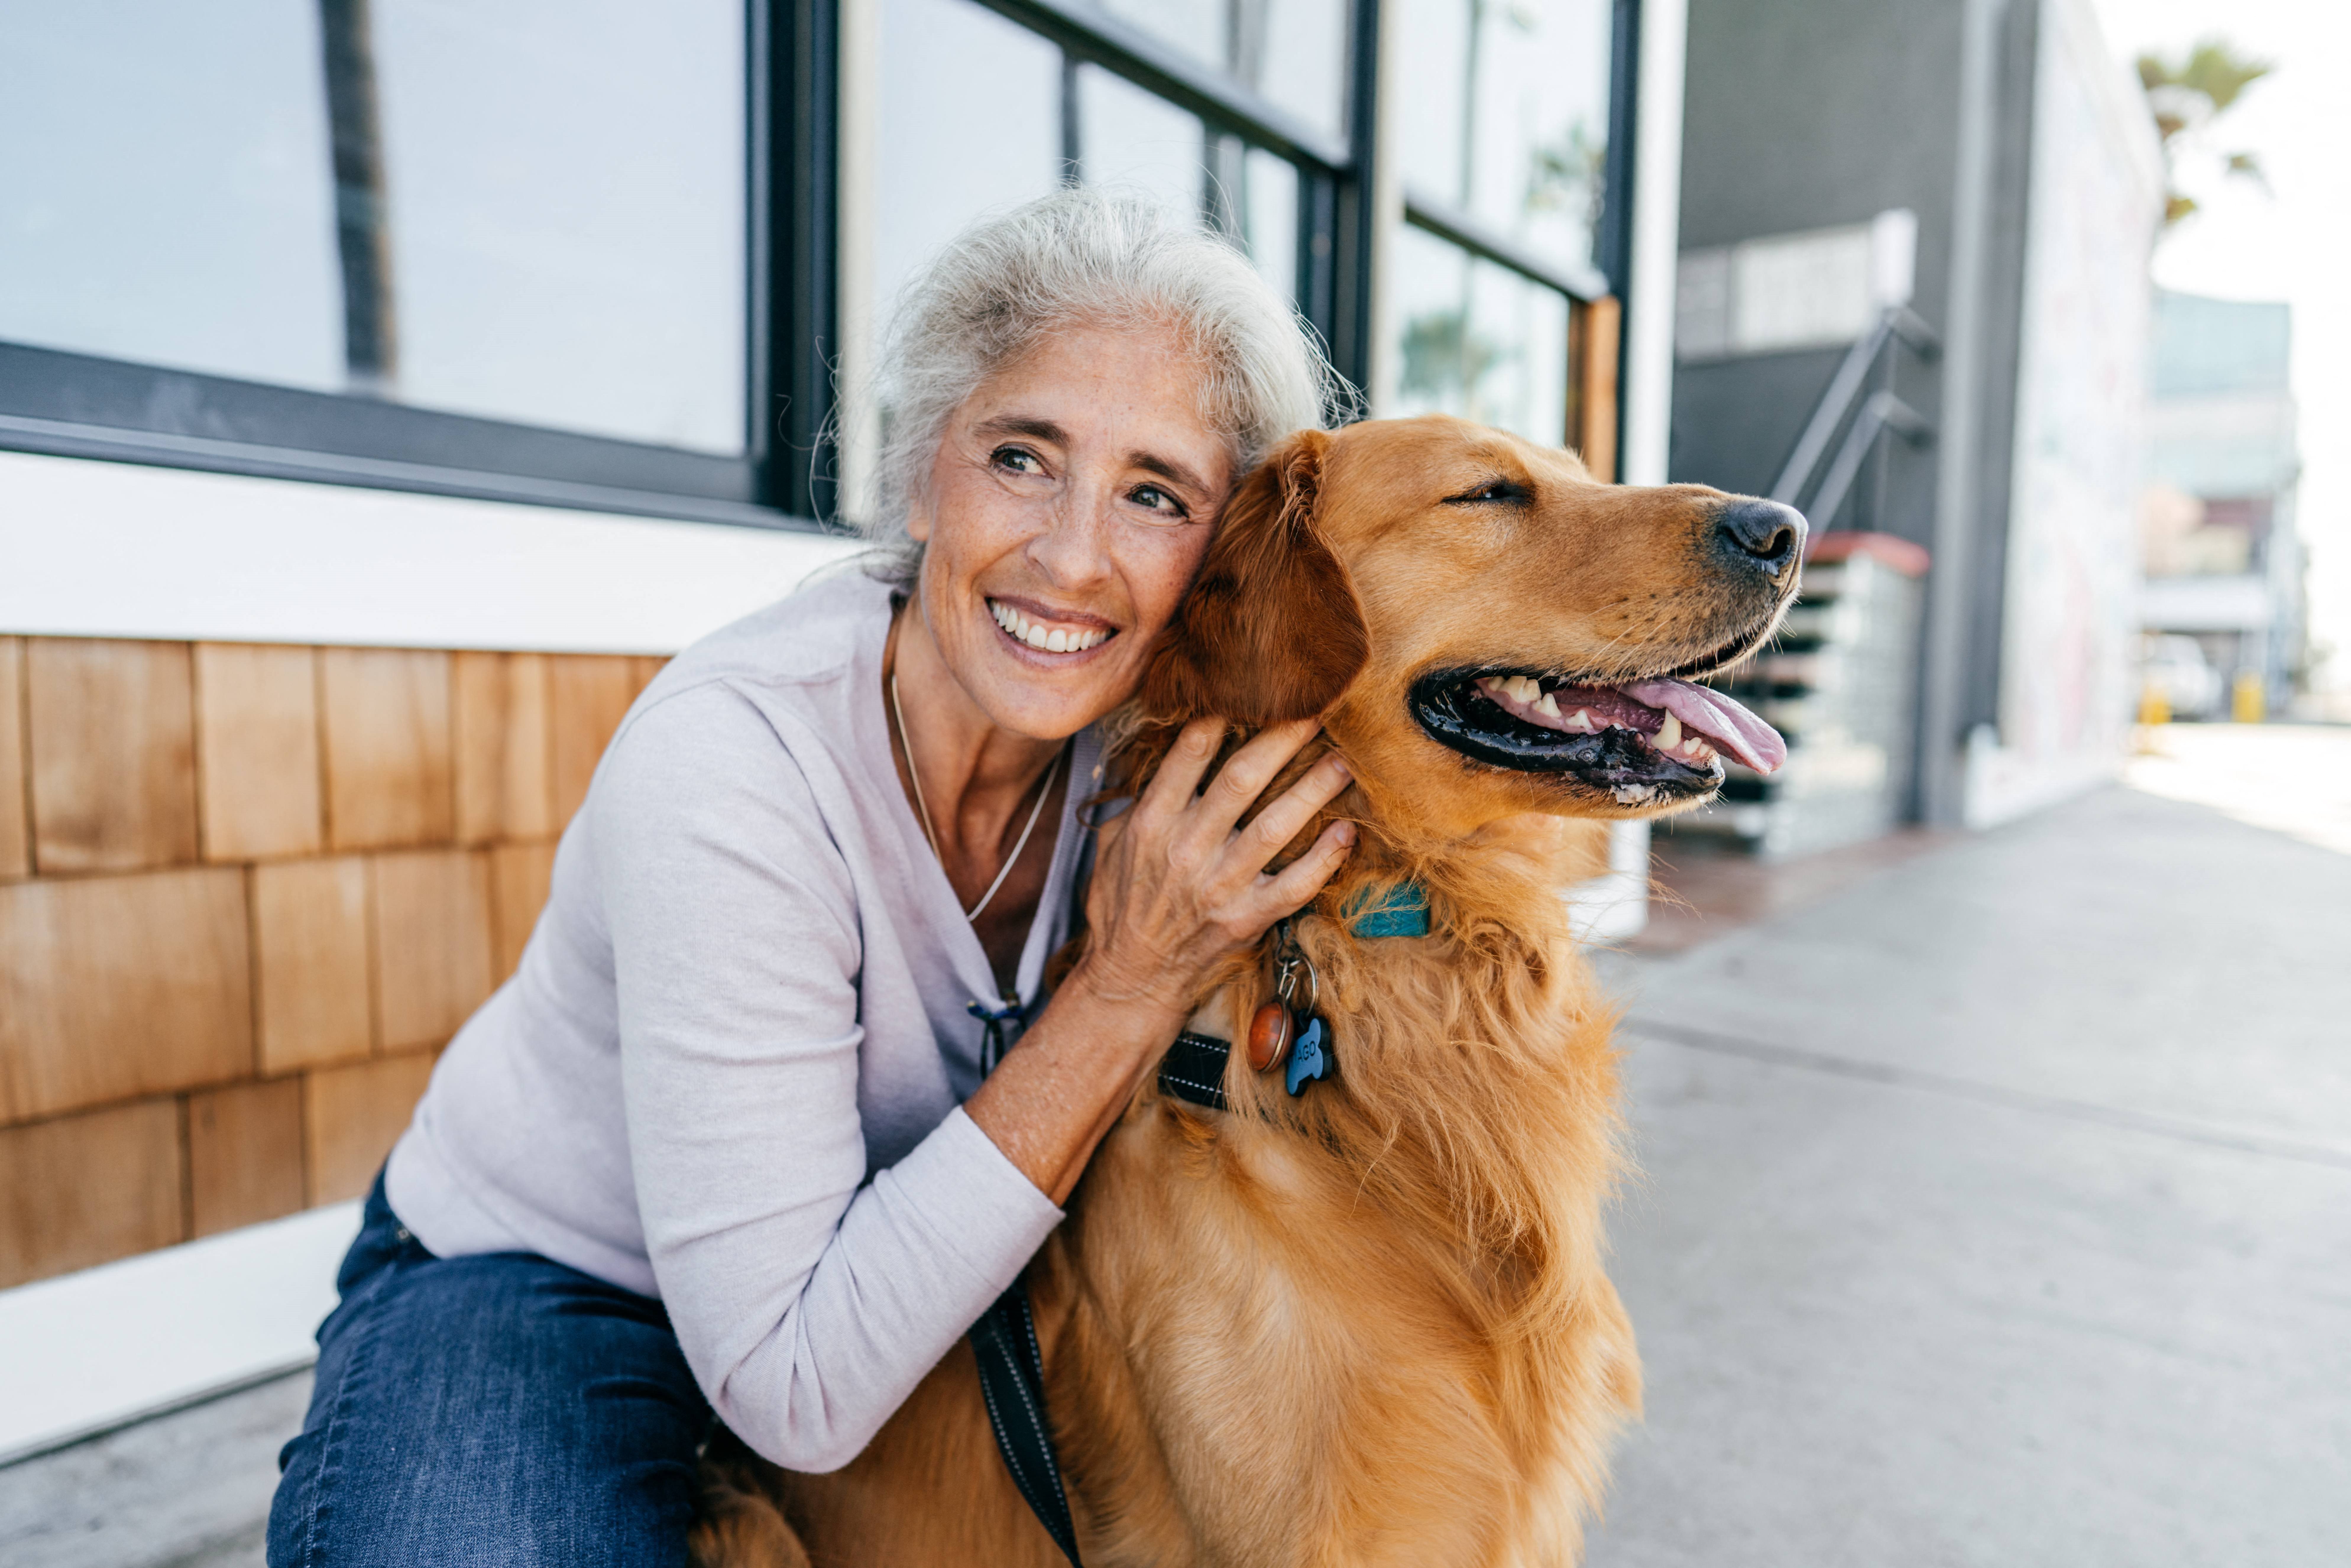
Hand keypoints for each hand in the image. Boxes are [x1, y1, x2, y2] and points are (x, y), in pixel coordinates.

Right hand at [1076, 718, 1356, 1021]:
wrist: (1130, 977)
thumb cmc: (1121, 904)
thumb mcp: (1113, 843)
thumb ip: (1138, 797)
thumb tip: (1163, 749)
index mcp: (1151, 821)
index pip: (1190, 753)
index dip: (1224, 714)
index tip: (1253, 688)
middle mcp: (1187, 848)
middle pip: (1242, 778)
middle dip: (1282, 738)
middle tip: (1317, 707)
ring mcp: (1219, 886)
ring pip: (1277, 826)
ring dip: (1314, 790)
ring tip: (1345, 761)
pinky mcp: (1246, 919)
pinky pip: (1295, 885)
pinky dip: (1325, 859)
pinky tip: (1348, 833)